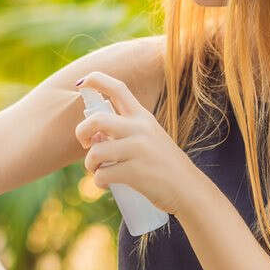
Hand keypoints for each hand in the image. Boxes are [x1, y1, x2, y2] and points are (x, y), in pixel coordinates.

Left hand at [74, 71, 200, 216]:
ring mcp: (138, 150)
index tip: (81, 83)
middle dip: (81, 131)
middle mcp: (140, 129)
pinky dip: (99, 182)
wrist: (188, 189)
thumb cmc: (164, 165)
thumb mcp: (150, 138)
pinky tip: (106, 184)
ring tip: (98, 170)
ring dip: (90, 164)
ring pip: (96, 151)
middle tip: (85, 143)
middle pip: (97, 119)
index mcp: (143, 117)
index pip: (118, 88)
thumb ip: (124, 132)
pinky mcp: (135, 172)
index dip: (96, 80)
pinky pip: (102, 175)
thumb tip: (93, 136)